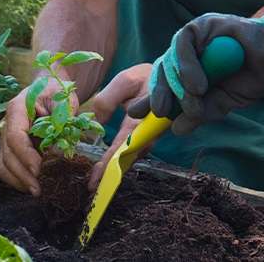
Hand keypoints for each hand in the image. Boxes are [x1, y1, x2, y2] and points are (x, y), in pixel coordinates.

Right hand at [0, 79, 75, 194]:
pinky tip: (30, 185)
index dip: (25, 155)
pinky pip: (7, 166)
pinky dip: (16, 179)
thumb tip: (58, 148)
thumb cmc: (56, 92)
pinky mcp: (10, 147)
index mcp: (17, 109)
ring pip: (3, 164)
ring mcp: (6, 137)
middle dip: (22, 174)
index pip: (15, 136)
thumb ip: (61, 121)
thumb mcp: (63, 100)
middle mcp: (6, 124)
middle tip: (38, 189)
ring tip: (35, 191)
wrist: (48, 89)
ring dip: (17, 180)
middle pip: (7, 154)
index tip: (38, 169)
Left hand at [83, 62, 153, 190]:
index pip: (122, 148)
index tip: (95, 180)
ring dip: (114, 169)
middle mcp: (148, 135)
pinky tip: (108, 165)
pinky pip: (134, 152)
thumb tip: (96, 123)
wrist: (172, 76)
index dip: (108, 164)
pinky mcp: (149, 137)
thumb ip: (107, 100)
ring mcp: (150, 138)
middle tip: (92, 187)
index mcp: (142, 121)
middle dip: (109, 174)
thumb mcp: (125, 80)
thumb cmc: (146, 77)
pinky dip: (120, 159)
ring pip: (131, 158)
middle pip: (127, 160)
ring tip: (97, 181)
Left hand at [127, 12, 263, 134]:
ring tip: (196, 97)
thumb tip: (176, 129)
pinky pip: (183, 43)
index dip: (150, 97)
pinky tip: (199, 84)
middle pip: (162, 72)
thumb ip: (200, 113)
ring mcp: (194, 37)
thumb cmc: (251, 77)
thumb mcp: (222, 103)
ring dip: (179, 84)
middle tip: (162, 112)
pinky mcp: (202, 24)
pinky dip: (187, 65)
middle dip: (159, 93)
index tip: (136, 114)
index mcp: (191, 70)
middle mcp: (188, 53)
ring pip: (170, 60)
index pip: (164, 83)